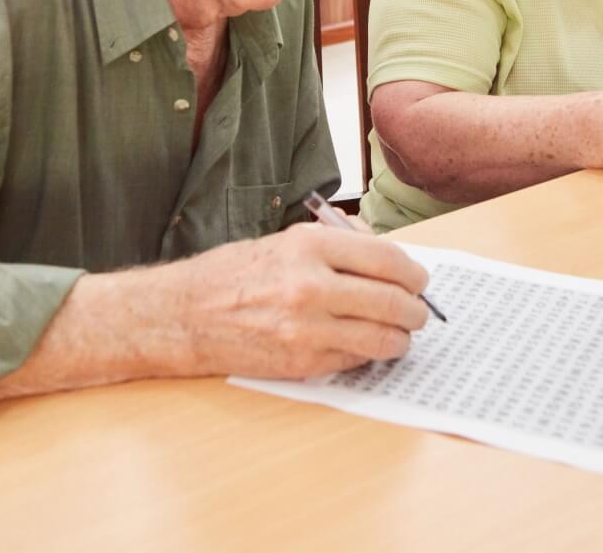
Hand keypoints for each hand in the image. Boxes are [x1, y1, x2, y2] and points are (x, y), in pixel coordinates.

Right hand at [155, 222, 430, 377]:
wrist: (183, 315)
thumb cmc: (234, 274)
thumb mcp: (284, 241)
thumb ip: (337, 246)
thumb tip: (388, 261)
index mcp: (309, 245)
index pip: (388, 259)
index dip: (414, 273)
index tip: (420, 280)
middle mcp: (311, 285)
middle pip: (393, 301)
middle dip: (416, 309)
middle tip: (419, 312)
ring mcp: (307, 328)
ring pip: (383, 338)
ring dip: (401, 338)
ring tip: (401, 334)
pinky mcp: (301, 362)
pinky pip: (356, 360)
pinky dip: (369, 354)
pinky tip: (365, 346)